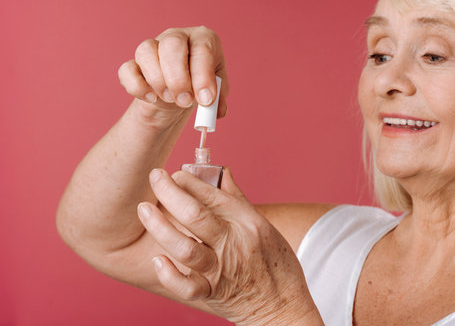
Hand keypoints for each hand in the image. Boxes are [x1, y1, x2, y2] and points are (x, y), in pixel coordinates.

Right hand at [118, 26, 228, 120]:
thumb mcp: (215, 94)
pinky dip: (137, 87)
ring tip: (170, 100)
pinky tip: (152, 99)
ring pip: (146, 51)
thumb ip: (218, 101)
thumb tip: (216, 110)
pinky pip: (127, 69)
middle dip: (178, 77)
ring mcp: (153, 47)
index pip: (203, 49)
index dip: (203, 76)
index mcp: (203, 39)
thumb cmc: (200, 89)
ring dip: (158, 80)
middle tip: (185, 101)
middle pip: (172, 44)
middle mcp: (177, 37)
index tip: (205, 100)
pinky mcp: (134, 63)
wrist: (179, 97)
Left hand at [137, 168, 322, 325]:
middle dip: (169, 192)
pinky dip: (169, 274)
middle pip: (195, 215)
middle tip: (155, 177)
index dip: (190, 181)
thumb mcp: (263, 225)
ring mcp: (222, 270)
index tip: (175, 173)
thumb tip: (222, 173)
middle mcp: (234, 244)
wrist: (284, 306)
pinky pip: (186, 287)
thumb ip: (237, 200)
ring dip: (160, 227)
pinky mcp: (213, 293)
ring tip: (145, 209)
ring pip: (185, 248)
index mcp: (248, 223)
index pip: (213, 196)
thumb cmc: (276, 263)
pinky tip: (158, 259)